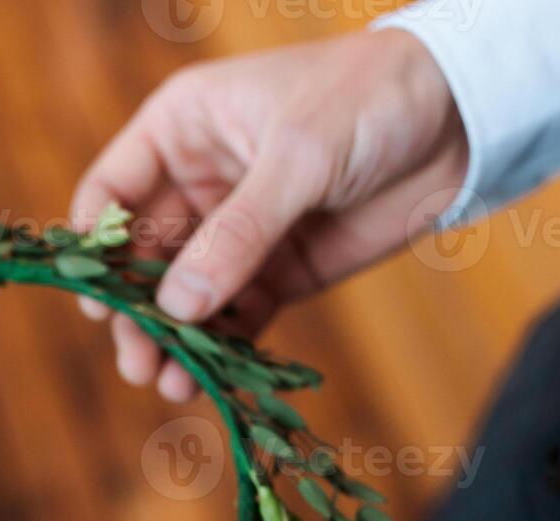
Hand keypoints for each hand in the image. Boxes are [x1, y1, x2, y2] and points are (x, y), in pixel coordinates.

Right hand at [72, 30, 467, 398]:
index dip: (96, 247)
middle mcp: (198, 182)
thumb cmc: (369, 99)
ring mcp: (237, 231)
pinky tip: (209, 377)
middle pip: (142, 257)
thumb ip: (238, 232)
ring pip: (184, 295)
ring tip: (169, 381)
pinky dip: (222, 347)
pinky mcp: (279, 269)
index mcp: (181, 129)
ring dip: (174, 339)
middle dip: (136, 310)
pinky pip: (236, 315)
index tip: (97, 301)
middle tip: (137, 361)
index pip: (112, 192)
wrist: (464, 116)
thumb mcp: (298, 155)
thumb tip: (176, 306)